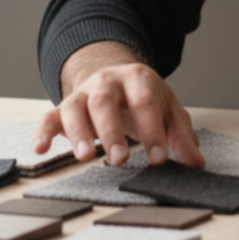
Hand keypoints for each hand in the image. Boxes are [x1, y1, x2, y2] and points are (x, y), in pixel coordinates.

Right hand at [34, 42, 204, 168]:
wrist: (116, 76)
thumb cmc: (145, 98)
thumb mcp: (169, 110)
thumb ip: (181, 136)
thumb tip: (197, 163)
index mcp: (138, 78)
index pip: (146, 102)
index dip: (153, 131)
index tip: (158, 159)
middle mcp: (107, 82)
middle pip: (106, 102)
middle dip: (113, 131)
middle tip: (121, 160)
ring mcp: (83, 93)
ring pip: (76, 108)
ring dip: (79, 133)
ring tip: (86, 157)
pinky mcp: (64, 107)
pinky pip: (49, 117)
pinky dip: (44, 132)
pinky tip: (41, 149)